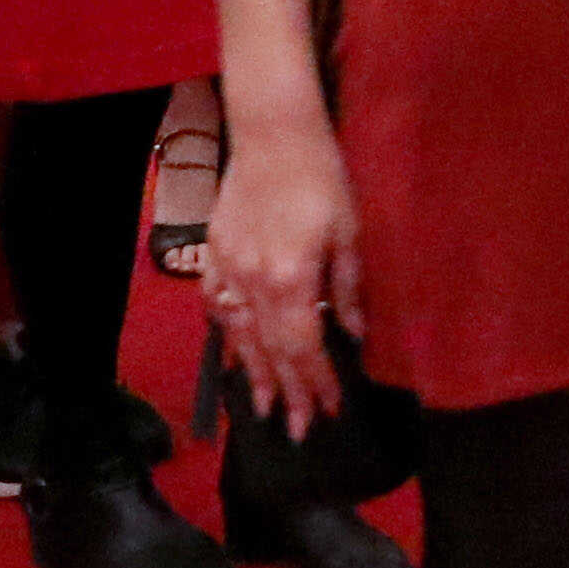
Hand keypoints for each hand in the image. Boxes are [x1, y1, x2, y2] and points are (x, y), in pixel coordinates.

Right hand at [202, 116, 368, 437]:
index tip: (330, 411)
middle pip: (270, 351)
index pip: (304, 346)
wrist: (274, 137)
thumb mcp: (351, 233)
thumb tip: (354, 336)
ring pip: (239, 336)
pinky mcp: (214, 255)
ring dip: (253, 375)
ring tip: (264, 409)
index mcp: (291, 279)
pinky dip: (227, 337)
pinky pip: (217, 308)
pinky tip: (236, 355)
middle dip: (288, 393)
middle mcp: (252, 283)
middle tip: (299, 430)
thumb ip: (350, 288)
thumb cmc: (324, 179)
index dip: (318, 382)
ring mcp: (227, 270)